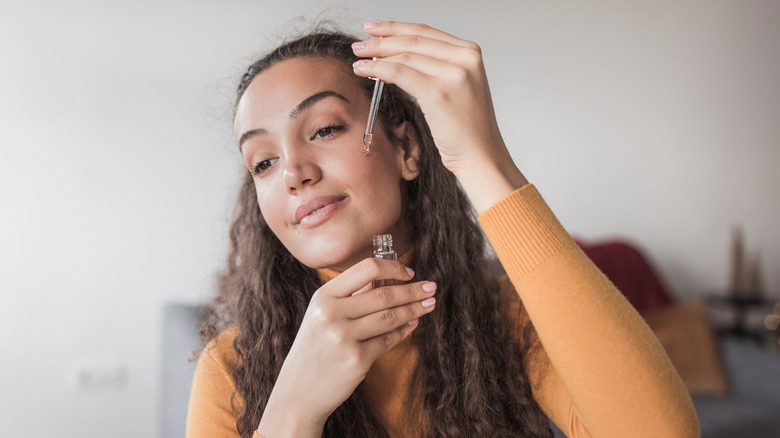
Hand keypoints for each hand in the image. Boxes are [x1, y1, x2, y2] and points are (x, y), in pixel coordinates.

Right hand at [257, 258, 436, 435]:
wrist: (298, 392)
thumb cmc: (314, 349)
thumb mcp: (321, 315)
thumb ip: (349, 296)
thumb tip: (385, 278)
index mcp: (323, 296)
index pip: (366, 269)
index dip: (393, 267)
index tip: (409, 272)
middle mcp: (332, 314)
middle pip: (384, 293)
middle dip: (412, 290)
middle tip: (431, 287)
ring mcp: (344, 337)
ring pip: (390, 317)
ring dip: (414, 309)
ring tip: (428, 304)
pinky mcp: (357, 360)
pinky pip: (388, 340)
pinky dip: (404, 331)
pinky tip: (413, 324)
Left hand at [351, 21, 527, 212]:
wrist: (481, 155)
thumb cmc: (468, 128)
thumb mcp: (457, 87)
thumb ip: (436, 67)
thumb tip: (397, 56)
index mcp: (470, 53)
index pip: (426, 32)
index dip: (395, 28)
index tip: (375, 29)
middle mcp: (465, 58)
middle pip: (413, 40)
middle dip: (381, 40)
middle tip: (360, 45)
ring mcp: (454, 74)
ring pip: (404, 56)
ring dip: (376, 55)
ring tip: (358, 59)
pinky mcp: (439, 93)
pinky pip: (399, 74)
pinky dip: (378, 70)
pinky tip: (364, 71)